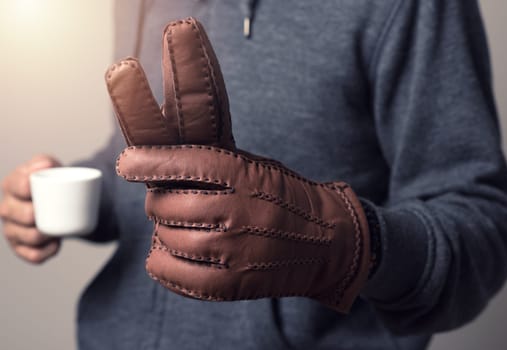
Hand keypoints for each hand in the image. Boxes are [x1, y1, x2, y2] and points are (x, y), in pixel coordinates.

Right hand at [0, 155, 61, 263]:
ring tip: (57, 229)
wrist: (58, 200)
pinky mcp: (20, 247)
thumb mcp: (50, 167)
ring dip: (45, 236)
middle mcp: (6, 209)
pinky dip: (46, 252)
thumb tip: (44, 165)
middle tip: (56, 211)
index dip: (28, 188)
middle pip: (23, 215)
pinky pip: (32, 256)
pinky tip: (54, 245)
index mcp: (11, 186)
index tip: (39, 188)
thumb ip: (46, 161)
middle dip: (38, 215)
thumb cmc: (51, 182)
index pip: (18, 186)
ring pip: (28, 237)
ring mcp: (12, 229)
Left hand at [106, 18, 369, 312]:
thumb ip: (215, 164)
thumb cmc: (288, 199)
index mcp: (245, 176)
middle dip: (157, 200)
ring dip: (163, 230)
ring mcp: (235, 252)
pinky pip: (175, 275)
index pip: (183, 163)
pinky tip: (170, 253)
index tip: (127, 164)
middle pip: (165, 205)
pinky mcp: (233, 283)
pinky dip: (163, 263)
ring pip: (167, 239)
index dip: (145, 162)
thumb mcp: (258, 167)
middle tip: (166, 199)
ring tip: (176, 226)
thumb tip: (161, 159)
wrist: (330, 242)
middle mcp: (238, 212)